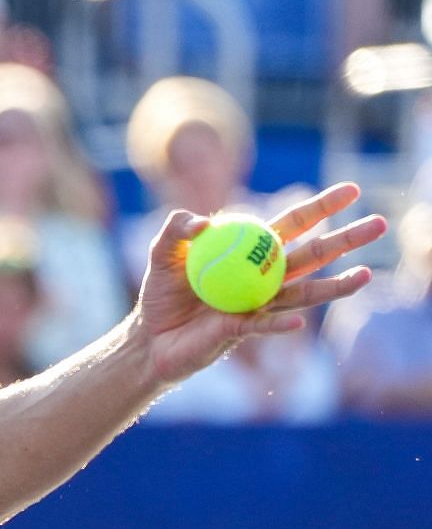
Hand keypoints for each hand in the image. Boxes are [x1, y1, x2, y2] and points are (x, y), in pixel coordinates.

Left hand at [133, 182, 386, 385]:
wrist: (148, 337)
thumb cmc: (161, 293)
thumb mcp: (161, 253)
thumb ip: (176, 229)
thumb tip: (203, 223)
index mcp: (250, 253)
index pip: (293, 225)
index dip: (321, 207)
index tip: (352, 190)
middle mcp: (263, 279)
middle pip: (312, 256)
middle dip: (346, 240)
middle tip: (380, 223)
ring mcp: (257, 306)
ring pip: (303, 293)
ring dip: (334, 286)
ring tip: (366, 275)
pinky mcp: (240, 332)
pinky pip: (264, 326)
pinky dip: (281, 323)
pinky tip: (301, 320)